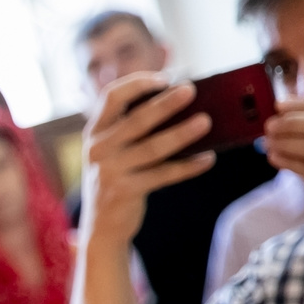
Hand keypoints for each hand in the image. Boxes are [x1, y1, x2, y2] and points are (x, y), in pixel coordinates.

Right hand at [80, 74, 213, 249]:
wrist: (102, 225)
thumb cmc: (118, 178)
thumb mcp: (115, 150)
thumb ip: (135, 128)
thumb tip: (183, 103)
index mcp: (95, 132)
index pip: (111, 97)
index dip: (137, 83)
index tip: (164, 78)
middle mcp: (98, 149)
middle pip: (135, 120)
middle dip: (164, 103)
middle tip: (191, 89)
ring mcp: (108, 171)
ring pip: (151, 148)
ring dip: (181, 133)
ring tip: (206, 121)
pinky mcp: (123, 192)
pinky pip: (162, 175)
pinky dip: (187, 166)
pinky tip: (208, 159)